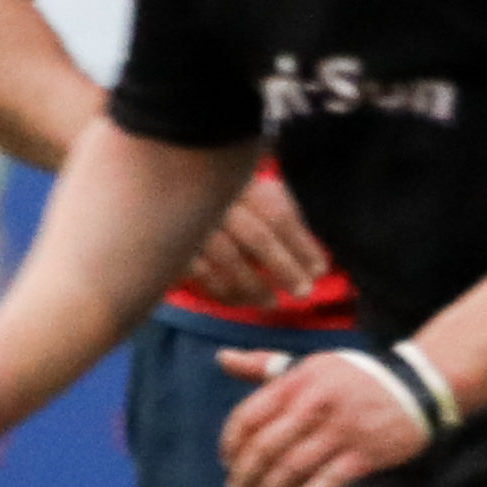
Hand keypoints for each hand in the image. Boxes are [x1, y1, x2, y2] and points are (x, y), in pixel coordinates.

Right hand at [177, 170, 336, 306]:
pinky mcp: (172, 246)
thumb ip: (282, 221)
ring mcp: (191, 222)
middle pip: (257, 237)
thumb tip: (315, 265)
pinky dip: (224, 291)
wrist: (166, 192)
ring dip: (255, 286)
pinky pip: (202, 274)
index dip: (302, 245)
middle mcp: (217, 200)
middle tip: (304, 292)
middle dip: (285, 268)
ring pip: (229, 259)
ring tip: (271, 303)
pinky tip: (240, 301)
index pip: (278, 215)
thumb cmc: (222, 202)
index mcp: (241, 183)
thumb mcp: (251, 195)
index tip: (320, 270)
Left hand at [215, 347, 427, 486]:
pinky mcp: (365, 453)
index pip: (250, 416)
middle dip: (245, 475)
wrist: (417, 384)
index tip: (226, 462)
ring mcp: (341, 430)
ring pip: (293, 467)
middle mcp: (316, 404)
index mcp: (298, 381)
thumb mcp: (311, 364)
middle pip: (266, 446)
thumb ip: (265, 366)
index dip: (232, 444)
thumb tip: (222, 359)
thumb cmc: (353, 378)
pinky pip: (330, 481)